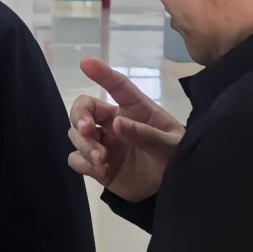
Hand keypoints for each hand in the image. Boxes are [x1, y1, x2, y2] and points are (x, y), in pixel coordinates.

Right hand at [66, 57, 183, 201]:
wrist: (174, 188)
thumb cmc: (175, 156)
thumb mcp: (169, 145)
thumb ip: (145, 134)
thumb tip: (117, 123)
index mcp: (134, 109)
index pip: (116, 86)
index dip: (102, 74)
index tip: (85, 63)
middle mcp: (113, 122)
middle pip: (84, 109)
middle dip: (79, 116)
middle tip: (87, 130)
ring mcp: (103, 143)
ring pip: (76, 135)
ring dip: (84, 145)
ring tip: (102, 159)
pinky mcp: (97, 165)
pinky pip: (77, 159)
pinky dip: (84, 164)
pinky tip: (102, 170)